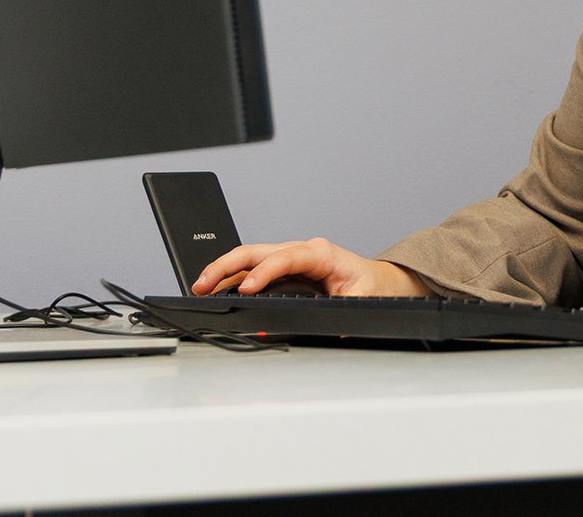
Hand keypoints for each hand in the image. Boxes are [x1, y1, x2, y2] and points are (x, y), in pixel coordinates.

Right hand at [189, 238, 431, 297]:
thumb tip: (324, 331)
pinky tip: (217, 287)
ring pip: (251, 256)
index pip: (287, 257)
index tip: (247, 290)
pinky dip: (233, 276)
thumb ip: (341, 315)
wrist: (381, 284)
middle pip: (258, 250)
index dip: (265, 272)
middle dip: (227, 265)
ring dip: (224, 270)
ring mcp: (293, 257)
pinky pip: (255, 267)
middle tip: (203, 285)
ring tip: (201, 287)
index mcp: (323, 255)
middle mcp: (304, 251)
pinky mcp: (286, 268)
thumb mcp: (361, 303)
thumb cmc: (372, 289)